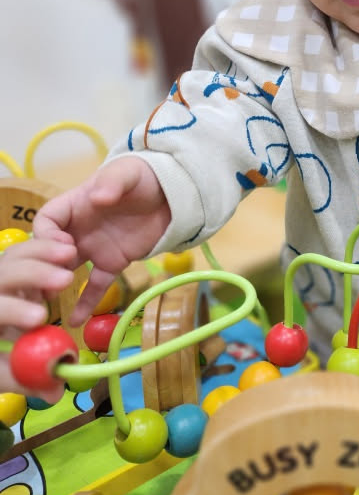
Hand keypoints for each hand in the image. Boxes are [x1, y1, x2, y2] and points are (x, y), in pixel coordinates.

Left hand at [0, 236, 76, 397]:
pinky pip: (24, 249)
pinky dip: (45, 246)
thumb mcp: (1, 373)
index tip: (40, 318)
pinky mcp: (9, 266)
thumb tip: (55, 391)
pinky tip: (67, 254)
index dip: (14, 309)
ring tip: (71, 254)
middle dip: (34, 273)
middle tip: (66, 279)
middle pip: (3, 271)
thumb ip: (25, 380)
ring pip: (14, 253)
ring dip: (43, 252)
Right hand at [33, 156, 170, 324]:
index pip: (47, 220)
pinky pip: (96, 284)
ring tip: (52, 302)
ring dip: (58, 285)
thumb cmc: (144, 177)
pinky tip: (77, 320)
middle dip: (47, 265)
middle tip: (59, 277)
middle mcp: (79, 229)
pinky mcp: (112, 262)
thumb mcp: (127, 173)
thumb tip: (98, 197)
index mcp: (75, 205)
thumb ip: (112, 182)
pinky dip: (87, 302)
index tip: (62, 246)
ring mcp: (94, 247)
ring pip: (68, 270)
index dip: (47, 235)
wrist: (174, 194)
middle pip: (50, 249)